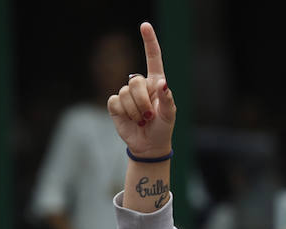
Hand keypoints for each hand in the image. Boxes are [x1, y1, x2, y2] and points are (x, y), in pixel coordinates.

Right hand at [107, 22, 175, 156]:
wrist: (149, 145)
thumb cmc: (163, 128)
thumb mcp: (170, 115)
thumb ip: (167, 100)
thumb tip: (163, 84)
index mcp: (156, 83)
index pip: (153, 58)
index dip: (149, 42)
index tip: (144, 26)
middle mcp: (140, 85)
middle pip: (135, 81)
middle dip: (143, 101)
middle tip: (150, 116)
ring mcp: (127, 94)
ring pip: (125, 93)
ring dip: (136, 111)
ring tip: (142, 120)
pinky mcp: (116, 105)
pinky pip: (116, 102)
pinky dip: (125, 113)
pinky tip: (131, 120)